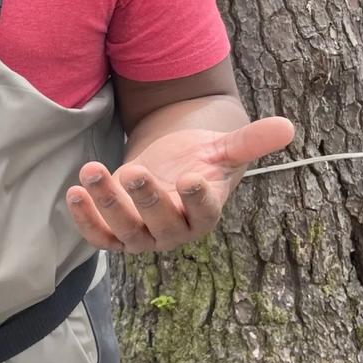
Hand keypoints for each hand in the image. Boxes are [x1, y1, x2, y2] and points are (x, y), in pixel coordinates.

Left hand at [66, 117, 294, 253]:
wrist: (169, 168)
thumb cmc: (199, 160)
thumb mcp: (222, 148)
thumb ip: (250, 141)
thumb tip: (288, 126)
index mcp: (205, 213)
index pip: (204, 212)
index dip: (198, 198)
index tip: (191, 178)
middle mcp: (174, 231)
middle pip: (161, 223)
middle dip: (146, 199)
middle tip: (133, 172)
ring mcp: (143, 236)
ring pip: (125, 230)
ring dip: (107, 204)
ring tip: (92, 171)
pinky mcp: (115, 234)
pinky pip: (99, 236)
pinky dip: (85, 219)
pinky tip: (73, 193)